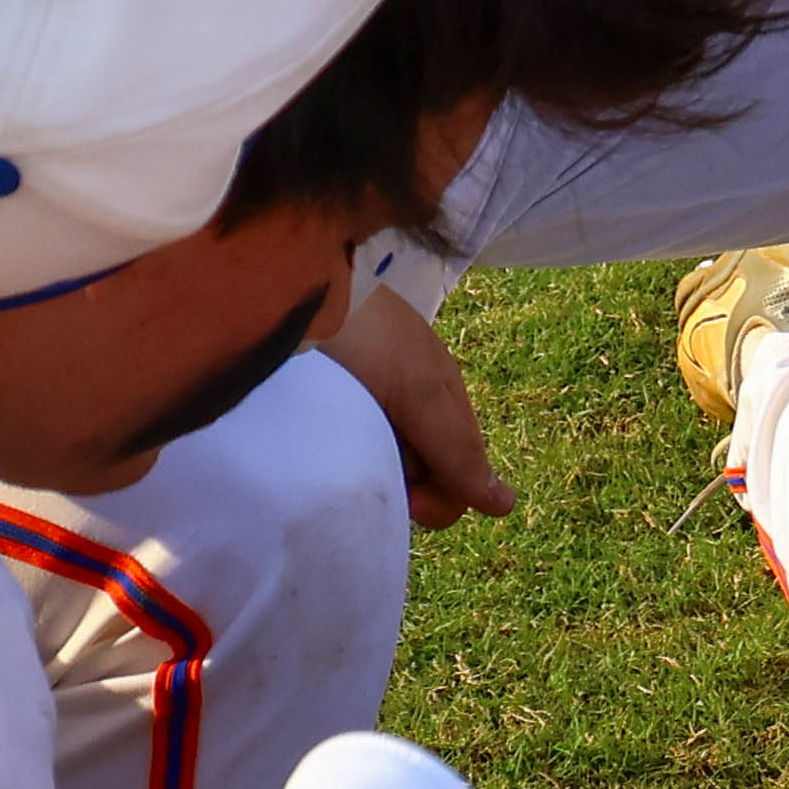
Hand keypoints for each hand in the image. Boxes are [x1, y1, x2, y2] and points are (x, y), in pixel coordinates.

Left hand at [322, 279, 509, 529]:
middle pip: (419, 470)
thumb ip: (456, 449)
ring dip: (365, 470)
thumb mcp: (418, 389)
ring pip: (377, 462)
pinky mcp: (313, 407)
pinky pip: (337, 448)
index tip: (411, 504)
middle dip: (405, 485)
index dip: (441, 497)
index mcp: (438, 396)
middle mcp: (401, 403)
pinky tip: (313, 445)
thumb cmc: (360, 332)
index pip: (459, 470)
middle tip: (370, 474)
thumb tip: (506, 506)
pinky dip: (331, 456)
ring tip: (334, 452)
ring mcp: (356, 405)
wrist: (281, 283)